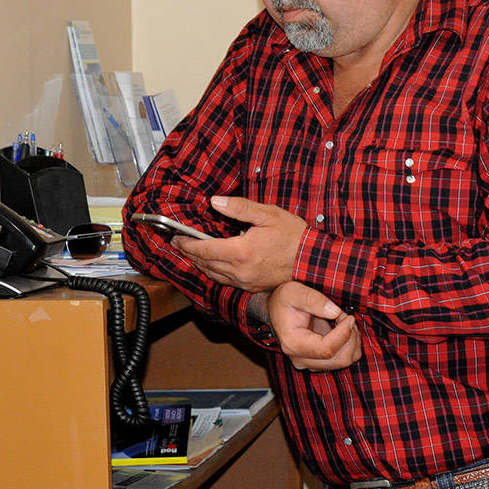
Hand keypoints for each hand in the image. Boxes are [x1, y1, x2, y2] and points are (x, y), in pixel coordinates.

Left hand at [171, 195, 305, 291]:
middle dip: (189, 253)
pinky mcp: (252, 286)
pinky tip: (212, 264)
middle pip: (205, 264)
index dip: (187, 244)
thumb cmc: (293, 236)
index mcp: (241, 252)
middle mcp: (240, 271)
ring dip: (200, 264)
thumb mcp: (267, 214)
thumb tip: (216, 201)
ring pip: (213, 275)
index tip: (176, 237)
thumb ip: (239, 208)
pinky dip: (214, 272)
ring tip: (191, 253)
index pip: (204, 249)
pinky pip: (225, 281)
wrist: (312, 260)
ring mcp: (246, 281)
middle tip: (179, 243)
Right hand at [267, 281, 361, 370]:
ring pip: (344, 361)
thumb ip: (313, 299)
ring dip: (352, 340)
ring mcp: (310, 363)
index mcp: (293, 343)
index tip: (349, 317)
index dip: (343, 334)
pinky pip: (344, 359)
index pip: (326, 349)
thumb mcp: (293, 292)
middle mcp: (300, 358)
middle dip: (350, 337)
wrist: (276, 310)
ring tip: (343, 320)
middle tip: (345, 316)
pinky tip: (343, 329)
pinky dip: (350, 345)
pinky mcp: (318, 362)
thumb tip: (335, 312)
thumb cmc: (284, 300)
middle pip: (339, 359)